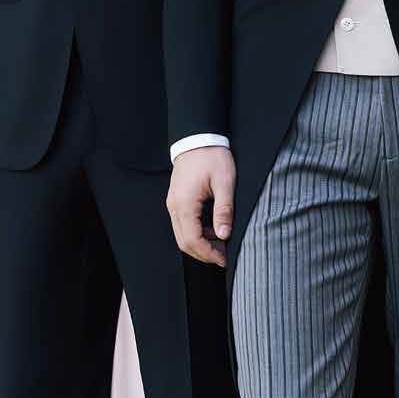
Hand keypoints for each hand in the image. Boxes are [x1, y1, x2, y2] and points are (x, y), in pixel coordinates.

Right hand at [167, 147, 236, 268]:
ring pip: (182, 235)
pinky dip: (196, 233)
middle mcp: (174, 207)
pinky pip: (182, 225)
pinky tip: (213, 229)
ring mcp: (173, 204)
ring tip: (221, 244)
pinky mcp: (176, 201)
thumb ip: (224, 209)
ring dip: (200, 244)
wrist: (198, 138)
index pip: (192, 240)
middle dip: (203, 253)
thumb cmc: (213, 157)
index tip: (224, 259)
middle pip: (184, 242)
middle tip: (224, 256)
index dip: (208, 254)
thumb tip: (224, 235)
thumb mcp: (225, 182)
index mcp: (185, 204)